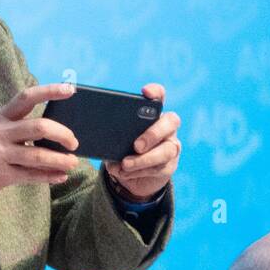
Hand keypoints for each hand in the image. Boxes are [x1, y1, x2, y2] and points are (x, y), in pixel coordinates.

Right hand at [0, 83, 80, 210]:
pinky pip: (33, 175)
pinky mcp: (1, 174)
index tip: (71, 89)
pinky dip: (50, 176)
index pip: (26, 97)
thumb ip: (18, 130)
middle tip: (74, 143)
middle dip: (63, 134)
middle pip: (40, 127)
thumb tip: (54, 134)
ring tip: (73, 162)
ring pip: (39, 155)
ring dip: (61, 160)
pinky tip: (60, 175)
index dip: (49, 91)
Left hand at [104, 83, 180, 200]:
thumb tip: (98, 135)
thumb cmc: (123, 150)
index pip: (159, 97)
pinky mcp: (169, 165)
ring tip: (125, 164)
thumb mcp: (116, 139)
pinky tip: (124, 172)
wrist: (134, 177)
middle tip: (136, 146)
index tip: (145, 92)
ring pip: (167, 150)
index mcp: (152, 114)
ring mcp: (171, 146)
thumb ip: (111, 135)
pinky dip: (138, 171)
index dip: (155, 92)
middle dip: (153, 134)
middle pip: (171, 122)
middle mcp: (166, 127)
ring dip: (144, 159)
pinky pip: (158, 168)